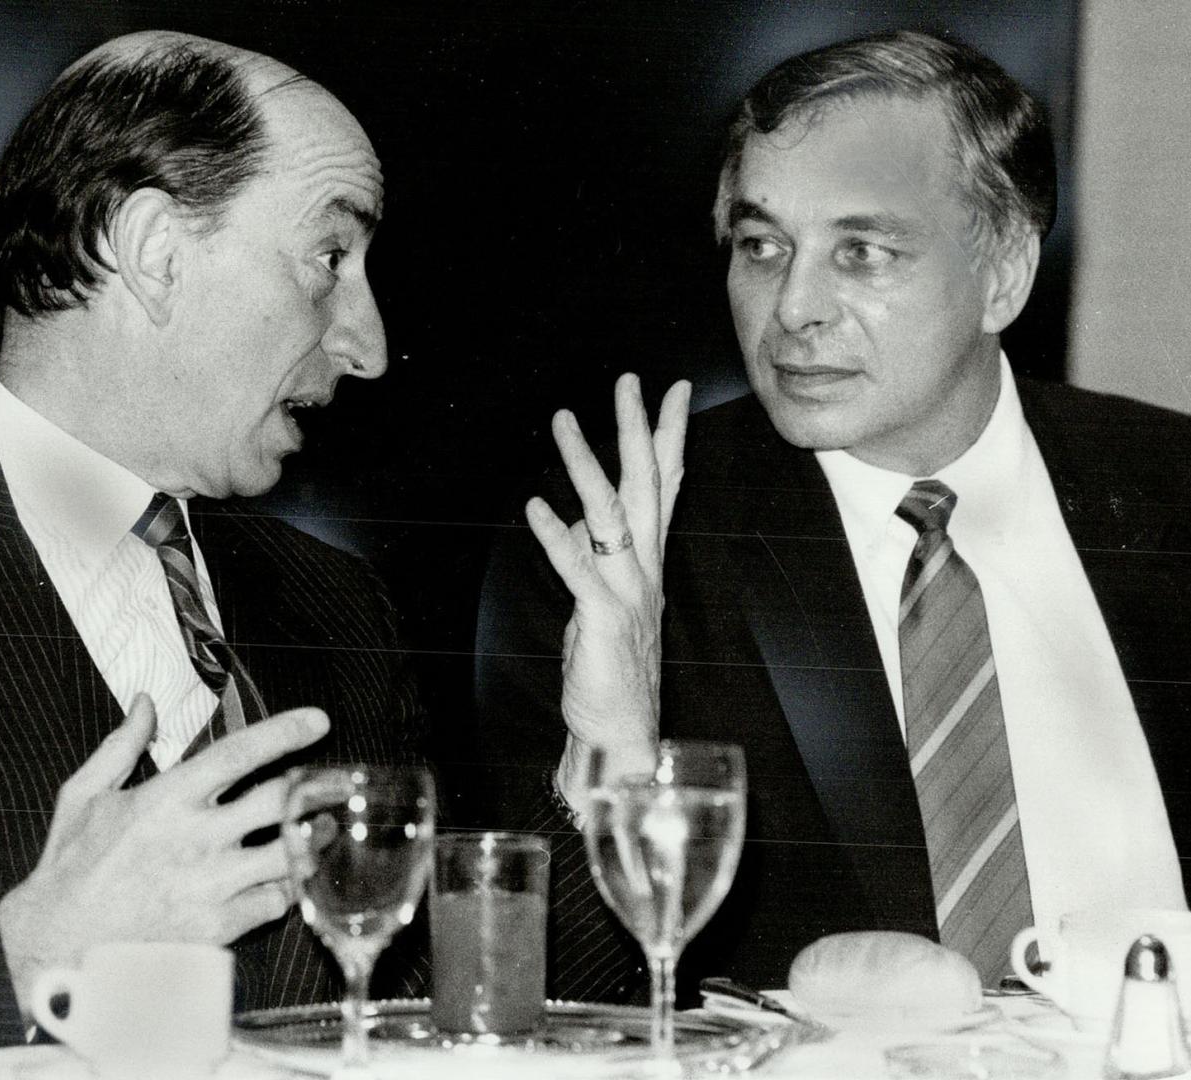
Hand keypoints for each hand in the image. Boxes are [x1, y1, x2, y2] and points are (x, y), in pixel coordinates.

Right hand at [0, 695, 329, 1013]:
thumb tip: (144, 702)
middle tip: (332, 782)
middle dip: (314, 787)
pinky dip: (285, 889)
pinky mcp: (218, 927)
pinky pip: (274, 902)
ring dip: (313, 839)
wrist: (58, 949)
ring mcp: (211, 885)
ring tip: (326, 828)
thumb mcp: (82, 796)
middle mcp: (196, 838)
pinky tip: (284, 879)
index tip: (317, 721)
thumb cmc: (69, 870)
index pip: (239, 754)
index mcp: (165, 799)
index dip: (283, 733)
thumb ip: (119, 746)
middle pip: (278, 801)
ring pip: (288, 854)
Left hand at [526, 374, 689, 805]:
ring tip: (565, 421)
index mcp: (647, 563)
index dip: (667, 437)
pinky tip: (535, 506)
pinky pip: (579, 569)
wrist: (622, 734)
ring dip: (587, 465)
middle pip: (648, 486)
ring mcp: (628, 592)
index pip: (664, 487)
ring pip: (612, 514)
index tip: (671, 391)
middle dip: (639, 429)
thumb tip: (571, 519)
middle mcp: (645, 569)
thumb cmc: (610, 670)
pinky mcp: (603, 619)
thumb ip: (592, 557)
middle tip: (631, 380)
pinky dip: (557, 537)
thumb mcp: (600, 602)